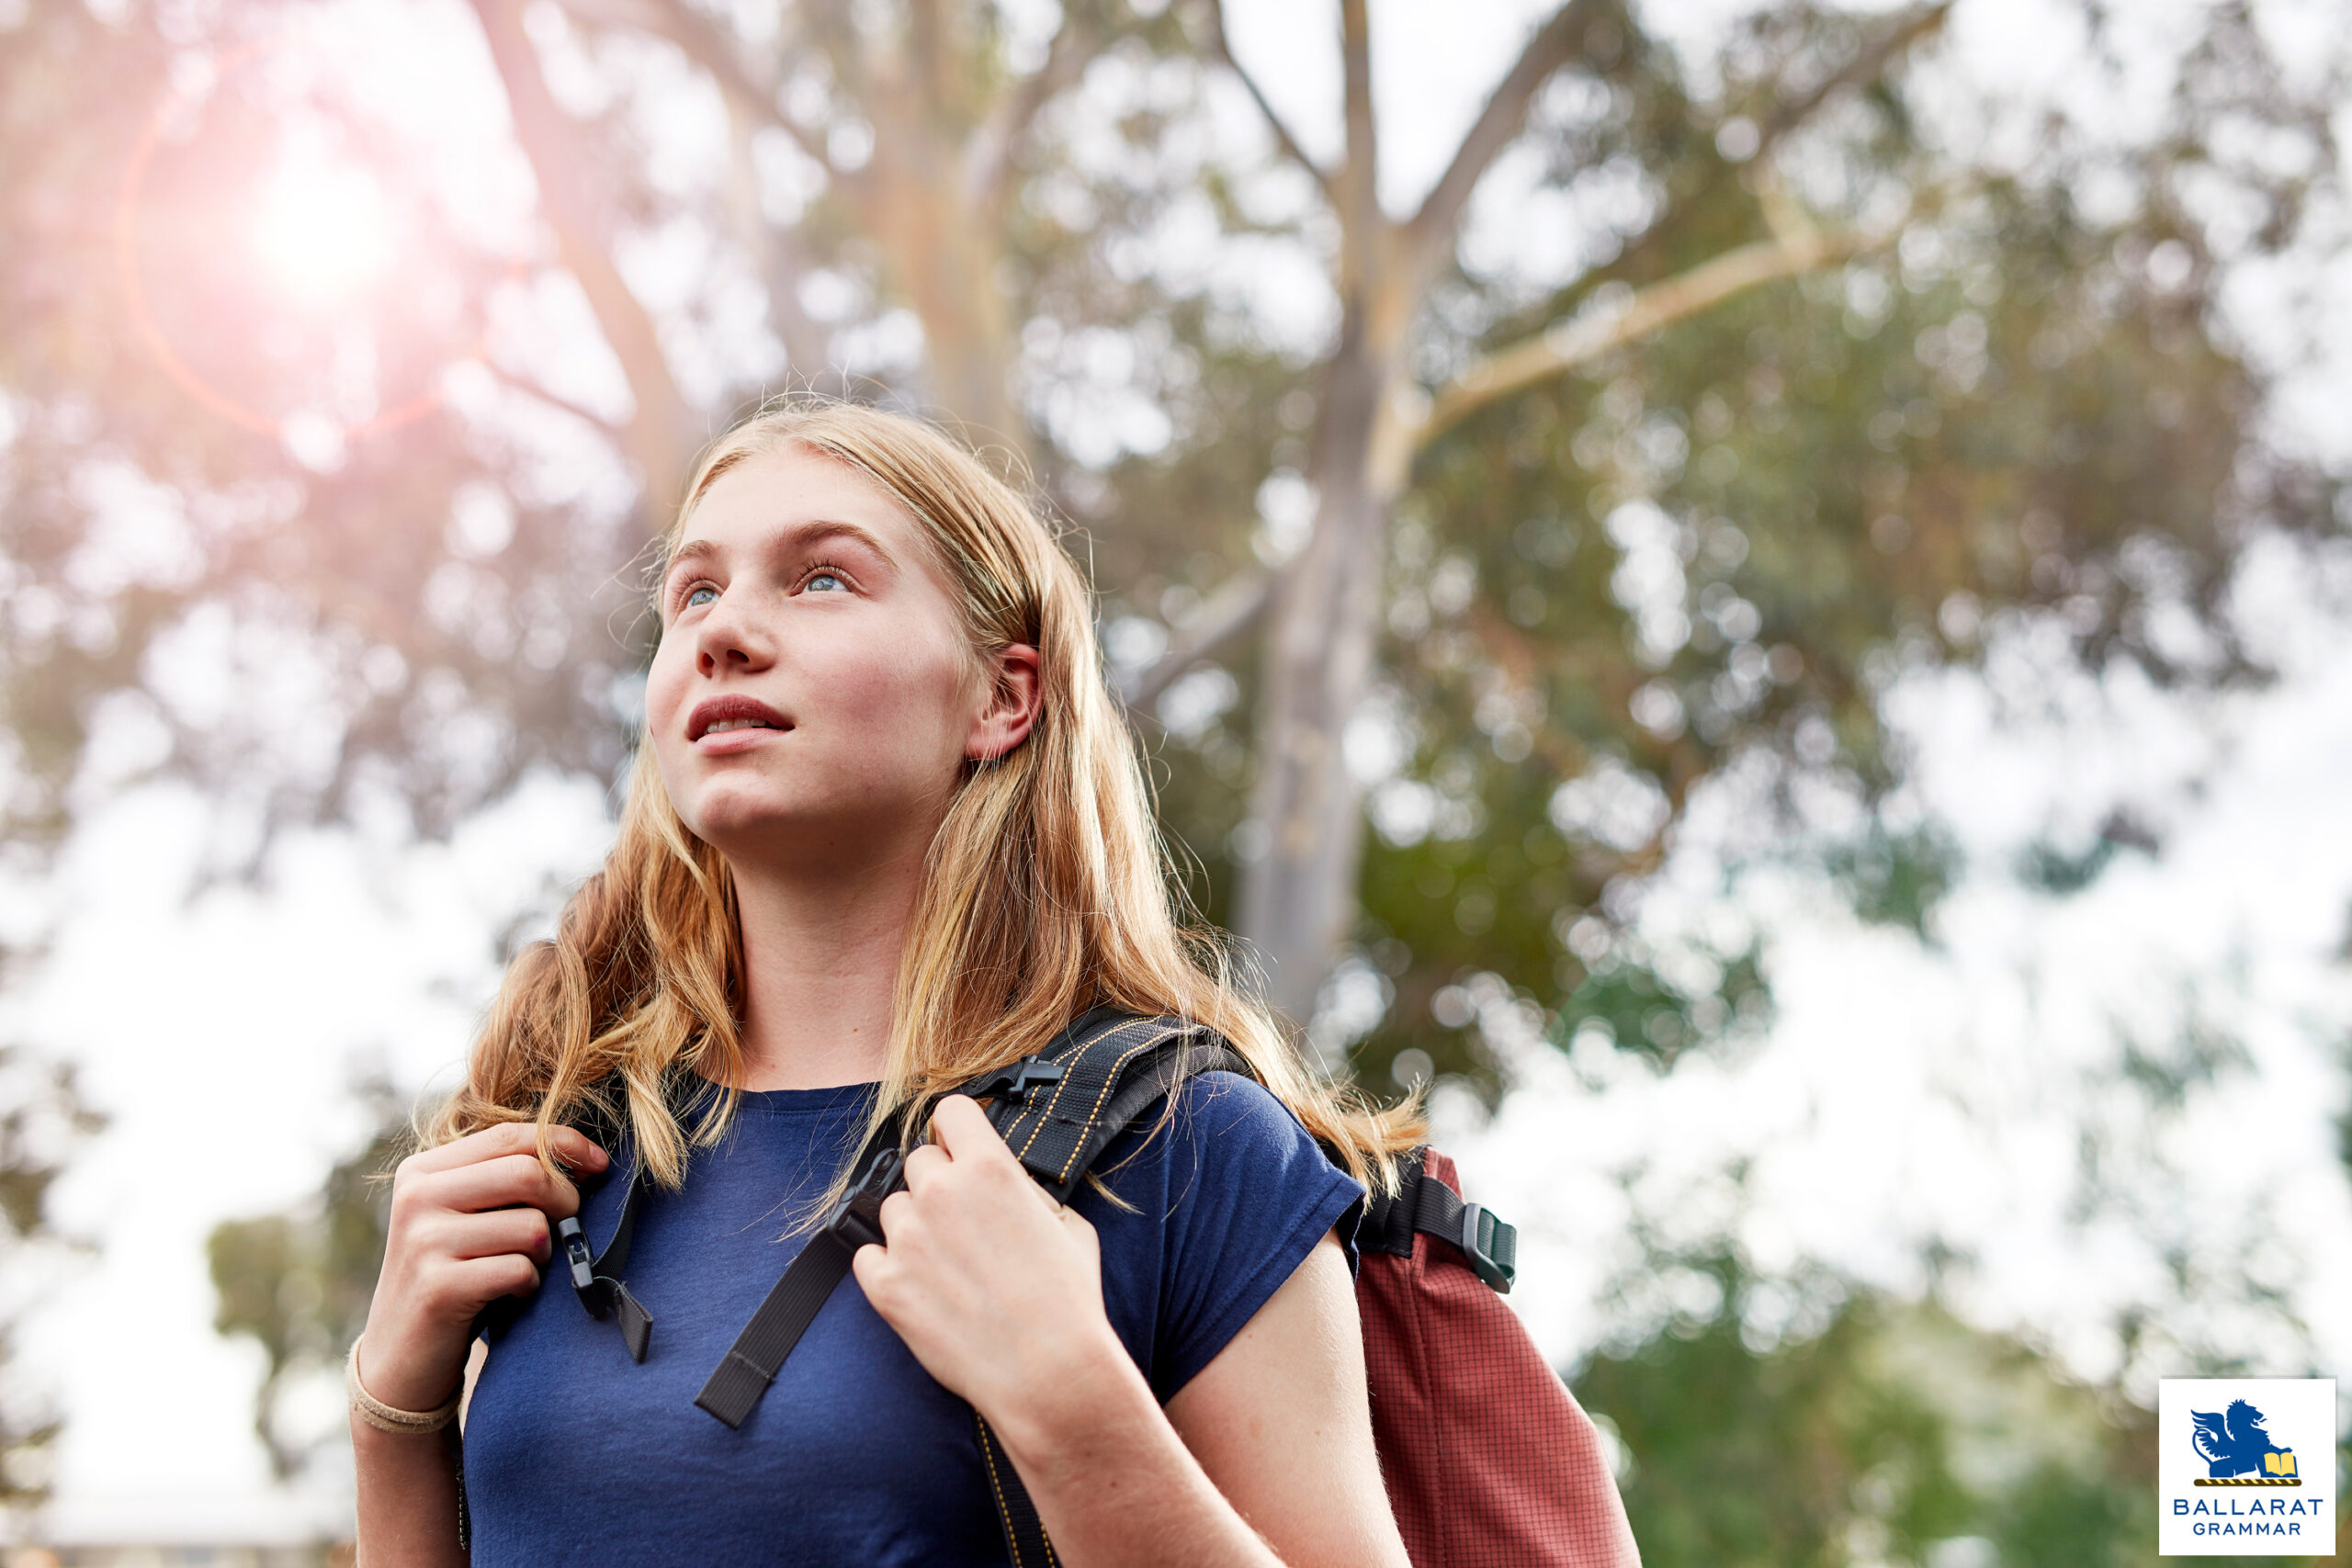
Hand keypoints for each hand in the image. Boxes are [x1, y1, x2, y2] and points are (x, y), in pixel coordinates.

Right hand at [356, 1121, 607, 1415]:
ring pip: (531, 1226)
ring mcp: (423, 1243)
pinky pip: (520, 1270)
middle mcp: (417, 1199)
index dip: (566, 1144)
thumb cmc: (453, 1274)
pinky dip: (529, 1283)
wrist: (401, 1354)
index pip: (511, 1136)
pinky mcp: (438, 1288)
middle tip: (563, 1228)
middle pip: (527, 1174)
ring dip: (544, 1251)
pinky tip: (511, 1292)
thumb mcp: (465, 1215)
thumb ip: (506, 1179)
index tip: (598, 1164)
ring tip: (524, 1266)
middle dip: (564, 1201)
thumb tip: (587, 1157)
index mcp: (423, 1171)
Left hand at [849, 1095, 1125, 1424]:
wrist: (1047, 1371)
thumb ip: (1026, 1191)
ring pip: (892, 1207)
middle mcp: (942, 1193)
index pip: (950, 1112)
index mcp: (990, 1169)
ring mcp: (908, 1239)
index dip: (956, 1131)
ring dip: (913, 1225)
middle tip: (963, 1222)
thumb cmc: (1067, 1301)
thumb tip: (1007, 1183)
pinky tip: (923, 1287)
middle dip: (939, 1184)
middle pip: (919, 1161)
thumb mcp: (1068, 1224)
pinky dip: (888, 1267)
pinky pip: (868, 1255)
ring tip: (948, 1264)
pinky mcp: (885, 1284)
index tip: (960, 1148)